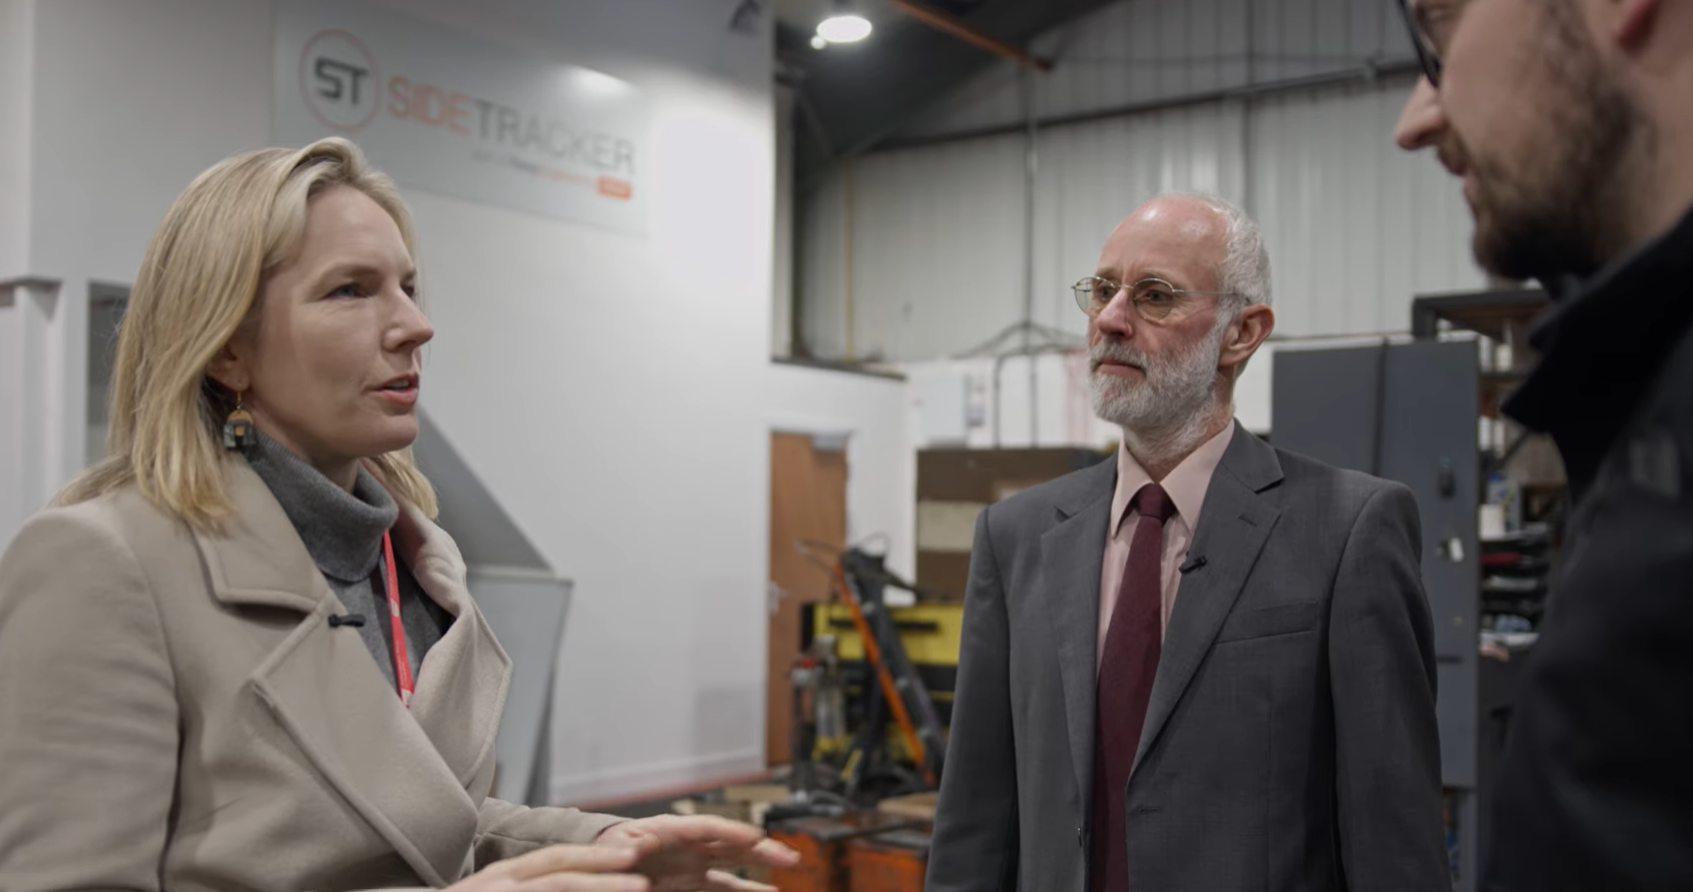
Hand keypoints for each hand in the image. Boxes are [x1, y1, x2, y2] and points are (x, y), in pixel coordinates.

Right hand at [444, 843, 650, 891]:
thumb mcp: (493, 891)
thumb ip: (528, 886)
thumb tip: (569, 885)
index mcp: (501, 877)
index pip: (554, 859)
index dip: (594, 856)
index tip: (633, 856)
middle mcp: (496, 883)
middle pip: (558, 871)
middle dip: (604, 871)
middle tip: (644, 876)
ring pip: (553, 888)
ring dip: (595, 889)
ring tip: (635, 890)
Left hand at [595, 815, 801, 891]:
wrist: (600, 870)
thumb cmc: (605, 854)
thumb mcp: (611, 849)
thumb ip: (628, 848)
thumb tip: (638, 848)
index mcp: (670, 830)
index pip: (707, 827)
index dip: (733, 831)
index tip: (755, 838)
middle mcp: (688, 845)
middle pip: (731, 843)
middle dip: (760, 849)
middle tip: (788, 858)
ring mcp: (693, 864)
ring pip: (735, 864)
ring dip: (760, 869)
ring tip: (787, 873)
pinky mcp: (692, 883)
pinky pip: (724, 886)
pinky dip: (745, 889)